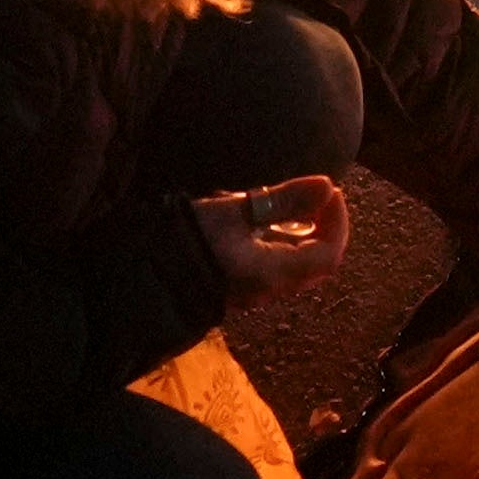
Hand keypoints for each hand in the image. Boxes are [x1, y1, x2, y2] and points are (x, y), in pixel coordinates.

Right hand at [191, 170, 354, 287]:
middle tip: (314, 194)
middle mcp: (269, 290)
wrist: (141, 279)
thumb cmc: (184, 240)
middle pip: (318, 263)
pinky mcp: (240, 288)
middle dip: (325, 226)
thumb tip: (326, 185)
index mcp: (272, 274)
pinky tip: (263, 220)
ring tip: (287, 202)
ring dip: (304, 233)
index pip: (329, 254)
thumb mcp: (232, 211)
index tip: (328, 190)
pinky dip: (283, 242)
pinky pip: (277, 266)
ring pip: (297, 265)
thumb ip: (283, 200)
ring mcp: (254, 293)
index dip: (337, 221)